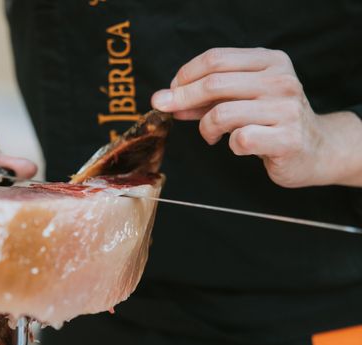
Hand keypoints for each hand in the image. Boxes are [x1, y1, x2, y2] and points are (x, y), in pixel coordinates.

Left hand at [151, 48, 361, 187]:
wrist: (314, 149)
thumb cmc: (271, 122)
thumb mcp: (241, 99)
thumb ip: (207, 97)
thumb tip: (167, 98)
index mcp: (270, 62)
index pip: (216, 58)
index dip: (186, 74)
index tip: (170, 90)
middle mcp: (281, 80)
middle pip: (214, 83)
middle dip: (182, 97)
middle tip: (167, 108)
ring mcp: (286, 109)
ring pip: (222, 113)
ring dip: (205, 127)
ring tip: (211, 135)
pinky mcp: (286, 139)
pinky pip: (239, 139)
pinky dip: (230, 145)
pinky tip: (237, 145)